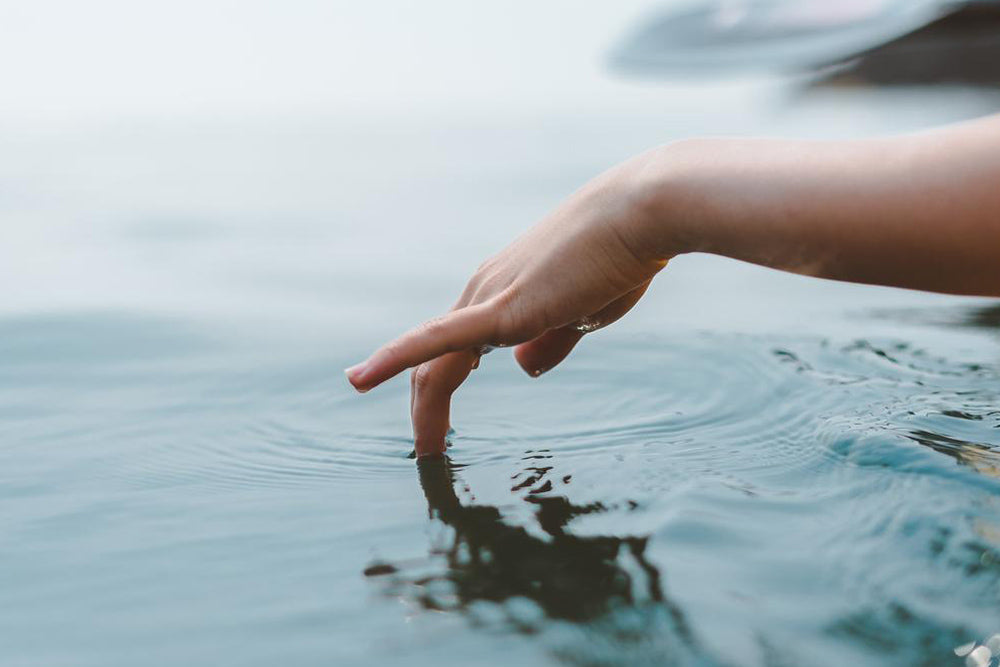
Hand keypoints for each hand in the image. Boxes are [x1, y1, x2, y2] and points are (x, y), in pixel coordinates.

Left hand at [345, 156, 670, 456]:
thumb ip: (552, 341)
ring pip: (434, 362)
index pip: (453, 348)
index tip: (440, 430)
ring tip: (426, 452)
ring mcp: (487, 296)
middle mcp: (483, 292)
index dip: (439, 389)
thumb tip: (524, 368)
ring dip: (425, 410)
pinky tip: (359, 380)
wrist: (639, 216)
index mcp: (501, 294)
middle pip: (434, 360)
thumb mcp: (583, 313)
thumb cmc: (619, 260)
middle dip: (427, 409)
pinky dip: (394, 358)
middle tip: (429, 451)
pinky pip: (436, 338)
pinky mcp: (501, 307)